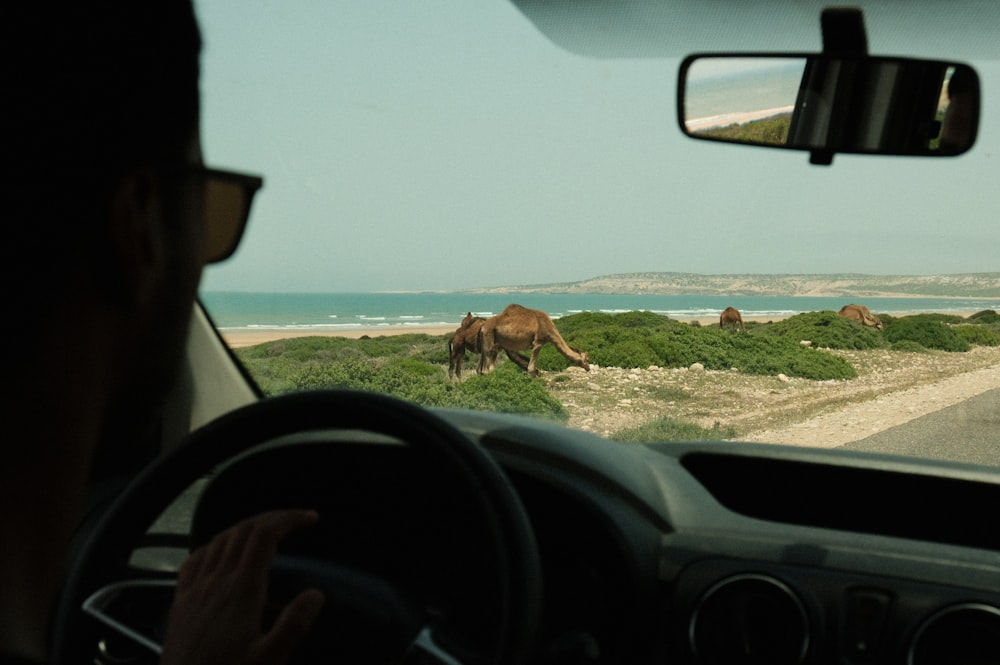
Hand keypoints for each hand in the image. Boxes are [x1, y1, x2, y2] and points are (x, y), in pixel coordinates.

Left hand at [160, 510, 324, 664]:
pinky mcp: (181, 603)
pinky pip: (195, 559)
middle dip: (272, 517)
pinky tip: (220, 552)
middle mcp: (216, 583)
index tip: (309, 519)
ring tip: (266, 532)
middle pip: (244, 530)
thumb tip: (315, 595)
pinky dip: (214, 545)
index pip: (265, 535)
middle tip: (294, 521)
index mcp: (241, 592)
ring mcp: (195, 591)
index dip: (289, 519)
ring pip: (220, 539)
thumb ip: (293, 626)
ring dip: (246, 527)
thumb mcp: (268, 661)